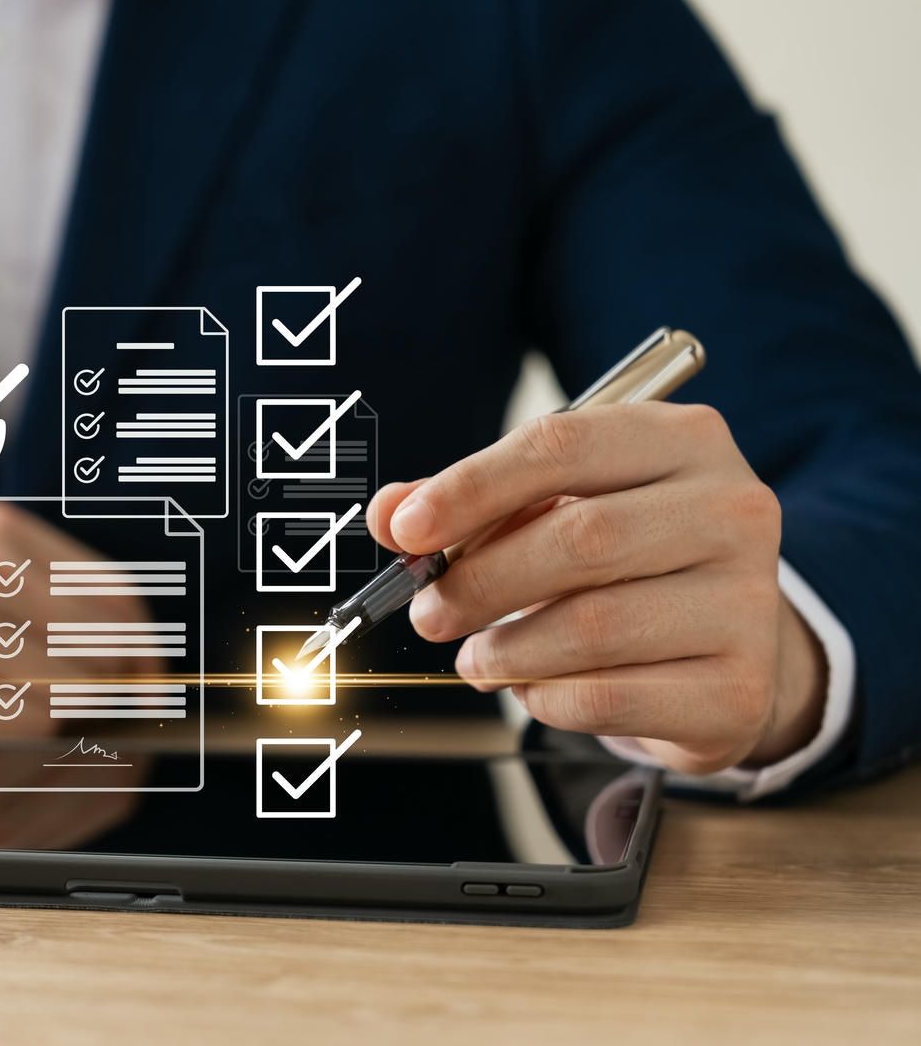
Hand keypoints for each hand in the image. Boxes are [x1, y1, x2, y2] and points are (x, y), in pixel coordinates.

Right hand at [0, 503, 153, 742]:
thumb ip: (37, 592)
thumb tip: (133, 651)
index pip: (117, 597)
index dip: (142, 651)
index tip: (150, 681)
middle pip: (109, 647)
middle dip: (121, 692)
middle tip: (117, 720)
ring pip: (78, 692)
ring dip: (83, 723)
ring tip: (58, 732)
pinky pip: (31, 726)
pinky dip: (35, 742)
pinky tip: (9, 738)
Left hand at [366, 403, 826, 773]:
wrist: (724, 645)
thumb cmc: (626, 562)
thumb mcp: (554, 510)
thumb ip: (471, 506)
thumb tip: (390, 516)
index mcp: (682, 439)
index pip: (563, 444)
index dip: (473, 486)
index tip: (408, 531)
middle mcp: (732, 509)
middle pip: (580, 539)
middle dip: (480, 581)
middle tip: (429, 613)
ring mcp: (747, 601)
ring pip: (591, 626)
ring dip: (506, 650)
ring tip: (478, 657)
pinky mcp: (740, 688)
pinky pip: (608, 697)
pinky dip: (546, 699)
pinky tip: (533, 687)